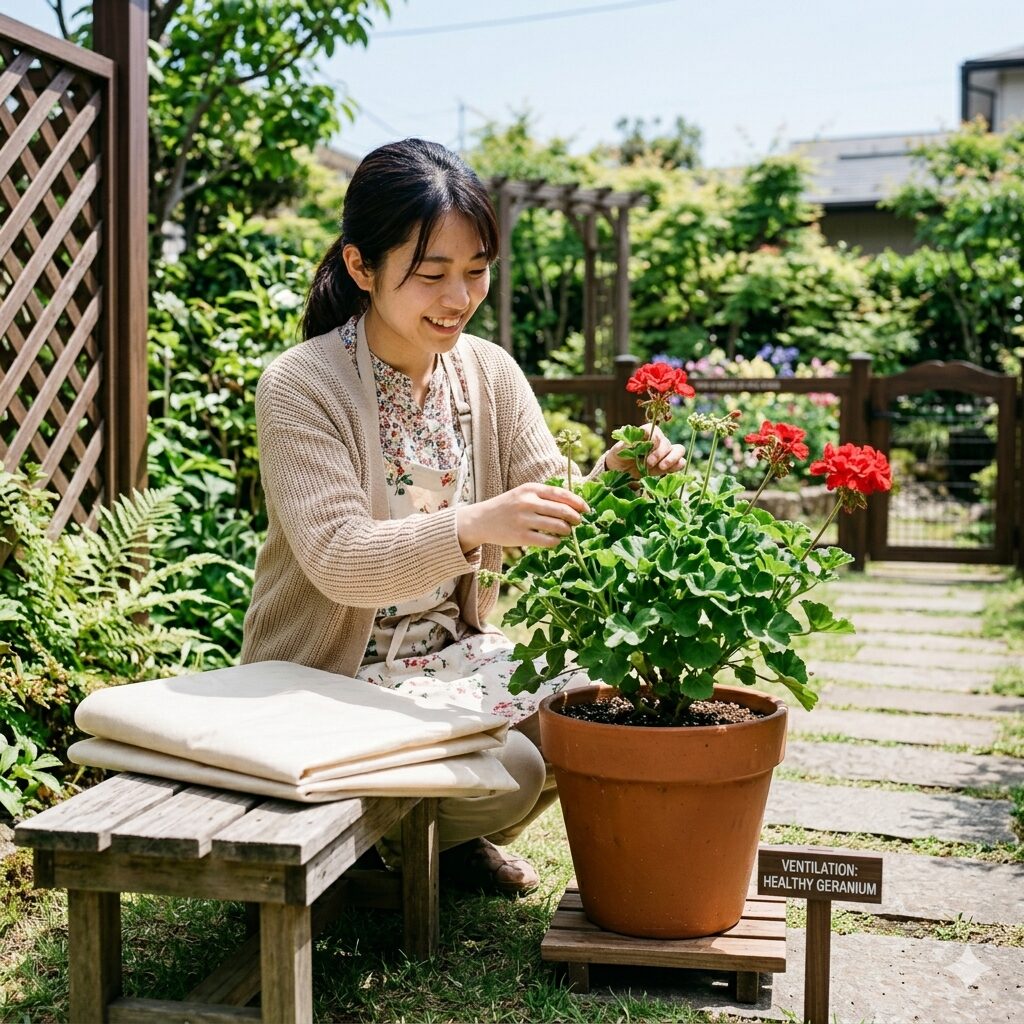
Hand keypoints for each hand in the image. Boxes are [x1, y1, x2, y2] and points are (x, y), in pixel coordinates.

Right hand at [457, 483, 589, 550]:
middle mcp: (527, 502)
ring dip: (567, 530)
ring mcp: (524, 520)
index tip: (586, 509)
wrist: (482, 520)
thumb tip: (573, 505)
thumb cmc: (508, 506)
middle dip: (575, 518)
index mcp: (530, 489)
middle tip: (578, 522)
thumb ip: (544, 496)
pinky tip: (556, 541)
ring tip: (567, 532)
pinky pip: (547, 541)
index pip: (561, 494)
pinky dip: (556, 541)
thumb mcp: (523, 494)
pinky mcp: (521, 536)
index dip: (577, 502)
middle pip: (562, 510)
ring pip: (557, 526)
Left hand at [605, 424, 685, 477]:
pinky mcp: (669, 465)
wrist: (621, 471)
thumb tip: (638, 442)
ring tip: (661, 467)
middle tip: (649, 463)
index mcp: (646, 433)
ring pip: (679, 450)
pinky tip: (667, 471)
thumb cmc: (620, 456)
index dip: (653, 438)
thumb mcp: (619, 450)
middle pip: (666, 442)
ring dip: (672, 458)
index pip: (655, 430)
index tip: (646, 447)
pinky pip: (680, 463)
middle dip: (659, 453)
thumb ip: (628, 444)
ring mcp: (665, 453)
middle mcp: (658, 441)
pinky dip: (677, 466)